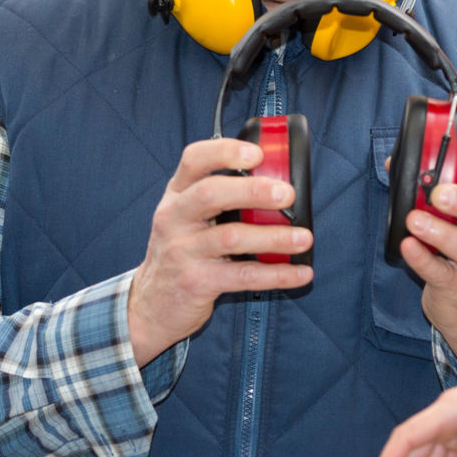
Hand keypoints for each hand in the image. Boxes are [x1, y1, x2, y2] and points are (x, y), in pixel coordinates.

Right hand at [128, 137, 313, 363]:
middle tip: (287, 194)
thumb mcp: (188, 219)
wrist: (152, 304)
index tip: (258, 153)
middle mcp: (174, 218)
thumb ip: (220, 198)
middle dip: (253, 191)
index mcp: (176, 195)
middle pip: (211, 193)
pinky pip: (242, 276)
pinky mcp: (196, 282)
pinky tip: (300, 273)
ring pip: (231, 237)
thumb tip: (277, 184)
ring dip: (273, 237)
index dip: (226, 152)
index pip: (194, 160)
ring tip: (304, 238)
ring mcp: (182, 251)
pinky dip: (276, 274)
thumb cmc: (182, 253)